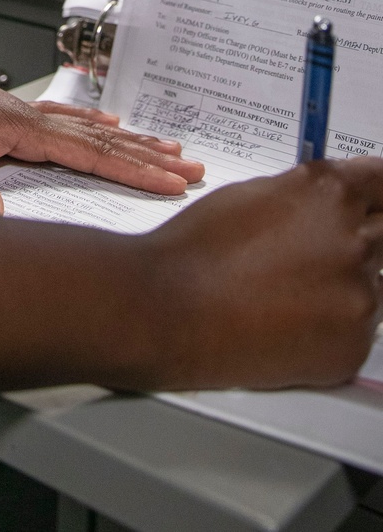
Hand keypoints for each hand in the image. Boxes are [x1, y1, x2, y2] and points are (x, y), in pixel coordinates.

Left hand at [0, 50, 204, 212]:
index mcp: (26, 127)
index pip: (93, 153)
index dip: (137, 170)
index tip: (176, 183)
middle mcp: (33, 118)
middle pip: (104, 140)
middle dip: (151, 157)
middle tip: (195, 170)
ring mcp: (24, 114)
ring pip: (91, 130)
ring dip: (131, 141)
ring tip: (170, 147)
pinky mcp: (11, 115)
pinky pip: (68, 122)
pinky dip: (95, 127)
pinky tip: (108, 124)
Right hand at [144, 158, 382, 389]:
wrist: (174, 308)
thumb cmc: (201, 249)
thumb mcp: (257, 194)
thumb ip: (309, 195)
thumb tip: (330, 202)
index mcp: (331, 194)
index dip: (380, 191)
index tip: (379, 199)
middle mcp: (355, 241)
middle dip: (366, 235)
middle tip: (325, 248)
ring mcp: (360, 298)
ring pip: (376, 284)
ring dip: (348, 282)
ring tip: (291, 290)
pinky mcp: (354, 346)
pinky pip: (360, 327)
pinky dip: (334, 324)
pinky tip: (290, 320)